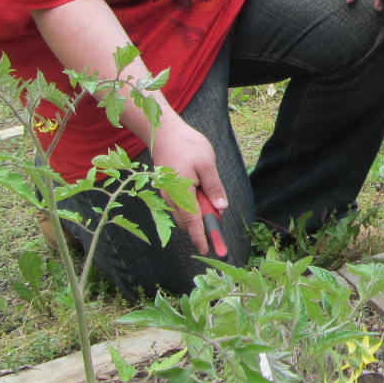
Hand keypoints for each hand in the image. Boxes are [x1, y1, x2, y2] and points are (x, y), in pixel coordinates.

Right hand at [149, 112, 225, 253]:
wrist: (163, 132)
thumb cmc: (187, 145)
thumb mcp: (207, 164)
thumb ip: (214, 187)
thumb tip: (221, 207)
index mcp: (182, 193)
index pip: (192, 222)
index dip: (201, 237)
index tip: (209, 250)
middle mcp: (171, 198)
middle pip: (188, 221)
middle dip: (203, 224)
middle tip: (217, 216)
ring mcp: (166, 194)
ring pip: (183, 213)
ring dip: (197, 213)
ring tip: (209, 197)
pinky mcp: (166, 189)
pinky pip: (179, 205)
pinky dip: (191, 205)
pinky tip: (200, 191)